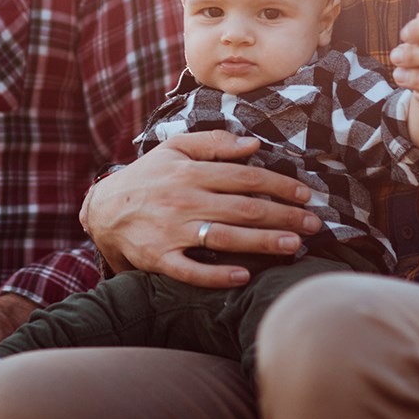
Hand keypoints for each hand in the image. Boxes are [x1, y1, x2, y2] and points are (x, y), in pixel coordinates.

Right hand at [80, 130, 318, 288]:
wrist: (104, 208)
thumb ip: (214, 143)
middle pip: (244, 209)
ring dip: (263, 244)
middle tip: (314, 224)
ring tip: (294, 247)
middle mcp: (184, 200)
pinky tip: (245, 276)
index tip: (306, 194)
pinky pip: (192, 271)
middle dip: (284, 216)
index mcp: (191, 172)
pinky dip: (218, 275)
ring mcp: (171, 231)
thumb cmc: (148, 176)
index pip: (246, 177)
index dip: (279, 185)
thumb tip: (253, 144)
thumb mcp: (175, 148)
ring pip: (226, 239)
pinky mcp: (159, 259)